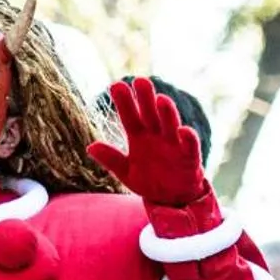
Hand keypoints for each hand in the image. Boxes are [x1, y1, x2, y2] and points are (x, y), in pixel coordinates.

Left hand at [87, 78, 210, 207]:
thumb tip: (90, 147)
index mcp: (139, 137)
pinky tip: (182, 130)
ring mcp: (174, 145)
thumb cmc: (149, 181)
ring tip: (160, 99)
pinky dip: (188, 138)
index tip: (116, 85)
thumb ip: (111, 159)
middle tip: (140, 81)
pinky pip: (190, 146)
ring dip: (166, 112)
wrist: (172, 198)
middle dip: (146, 99)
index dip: (124, 102)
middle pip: (150, 114)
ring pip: (170, 124)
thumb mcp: (126, 172)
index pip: (129, 117)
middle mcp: (157, 136)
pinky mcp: (189, 158)